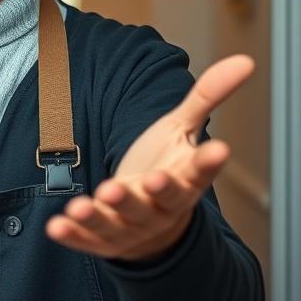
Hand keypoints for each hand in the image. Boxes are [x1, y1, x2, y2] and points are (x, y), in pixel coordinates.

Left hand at [45, 54, 253, 261]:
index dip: (209, 161)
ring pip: (120, 222)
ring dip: (102, 214)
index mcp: (185, 180)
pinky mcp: (105, 240)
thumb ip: (208, 97)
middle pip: (161, 200)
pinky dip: (73, 234)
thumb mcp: (184, 131)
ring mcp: (132, 226)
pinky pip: (89, 240)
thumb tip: (246, 60)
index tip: (221, 148)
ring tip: (83, 204)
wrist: (153, 229)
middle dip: (155, 191)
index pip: (201, 170)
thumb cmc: (168, 168)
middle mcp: (161, 207)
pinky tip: (55, 226)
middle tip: (150, 180)